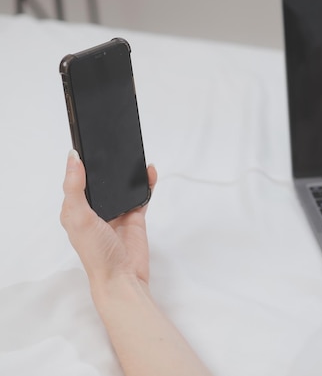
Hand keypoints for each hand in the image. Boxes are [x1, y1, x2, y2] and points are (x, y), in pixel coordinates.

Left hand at [60, 150, 157, 288]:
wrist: (123, 276)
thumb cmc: (96, 254)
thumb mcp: (79, 217)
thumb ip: (75, 188)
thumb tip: (73, 159)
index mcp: (76, 208)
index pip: (77, 179)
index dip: (81, 162)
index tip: (88, 143)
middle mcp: (95, 209)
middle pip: (102, 180)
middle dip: (108, 165)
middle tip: (114, 146)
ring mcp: (117, 212)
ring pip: (123, 185)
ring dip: (128, 173)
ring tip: (133, 157)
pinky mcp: (135, 216)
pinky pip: (141, 195)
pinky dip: (146, 184)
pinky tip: (149, 173)